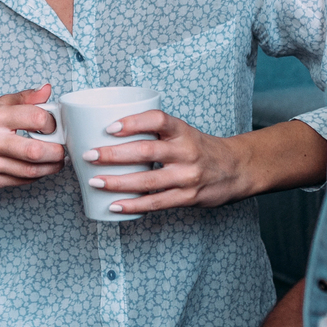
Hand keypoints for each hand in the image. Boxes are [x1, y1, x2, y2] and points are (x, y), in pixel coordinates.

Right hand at [0, 84, 63, 224]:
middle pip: (34, 151)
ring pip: (30, 170)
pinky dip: (35, 176)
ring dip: (50, 167)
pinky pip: (21, 181)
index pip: (34, 118)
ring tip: (57, 160)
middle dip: (56, 152)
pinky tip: (40, 168)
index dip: (51, 123)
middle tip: (62, 148)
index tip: (53, 126)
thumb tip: (47, 90)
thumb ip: (23, 98)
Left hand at [83, 111, 250, 213]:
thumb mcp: (183, 133)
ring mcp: (188, 177)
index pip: (157, 120)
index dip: (133, 122)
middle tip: (89, 155)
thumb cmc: (201, 149)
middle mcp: (186, 152)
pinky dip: (133, 205)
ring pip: (148, 181)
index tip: (109, 127)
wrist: (237, 169)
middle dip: (114, 154)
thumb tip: (108, 133)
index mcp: (183, 131)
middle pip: (146, 151)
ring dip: (118, 182)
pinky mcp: (188, 198)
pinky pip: (156, 203)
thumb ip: (155, 132)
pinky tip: (115, 205)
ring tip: (95, 182)